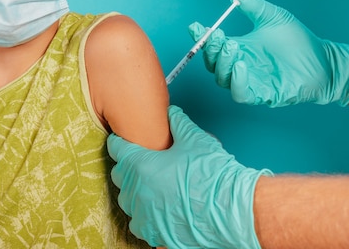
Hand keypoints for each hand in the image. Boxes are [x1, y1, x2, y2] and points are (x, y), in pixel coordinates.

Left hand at [108, 105, 269, 248]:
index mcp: (140, 165)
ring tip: (150, 187)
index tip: (126, 141)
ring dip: (135, 193)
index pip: (116, 148)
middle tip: (143, 162)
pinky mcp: (155, 233)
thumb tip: (171, 113)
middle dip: (127, 167)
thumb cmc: (213, 173)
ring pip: (127, 201)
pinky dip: (145, 216)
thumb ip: (178, 123)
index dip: (121, 142)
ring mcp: (144, 215)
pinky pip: (140, 224)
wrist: (232, 209)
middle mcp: (136, 192)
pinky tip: (158, 209)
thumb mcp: (195, 139)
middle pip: (119, 175)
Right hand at [189, 0, 348, 106]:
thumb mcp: (273, 17)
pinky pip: (241, 93)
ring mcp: (249, 81)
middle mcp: (239, 65)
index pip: (212, 45)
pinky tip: (241, 66)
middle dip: (211, 49)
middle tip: (217, 35)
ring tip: (232, 47)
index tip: (195, 26)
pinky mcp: (262, 94)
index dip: (201, 37)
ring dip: (222, 63)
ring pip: (222, 78)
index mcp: (239, 48)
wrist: (324, 60)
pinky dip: (236, 82)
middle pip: (213, 63)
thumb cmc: (299, 41)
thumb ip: (253, 6)